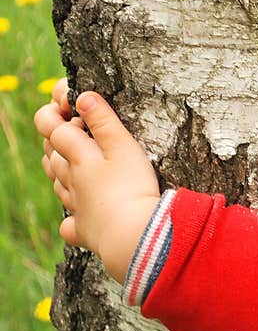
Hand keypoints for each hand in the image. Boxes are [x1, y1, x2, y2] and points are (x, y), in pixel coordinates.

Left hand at [34, 79, 160, 283]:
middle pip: (52, 156)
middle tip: (70, 128)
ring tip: (72, 165)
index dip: (53, 113)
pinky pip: (71, 224)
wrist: (132, 235)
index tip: (63, 102)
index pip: (55, 129)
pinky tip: (79, 216)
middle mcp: (71, 181)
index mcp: (79, 157)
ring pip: (58, 185)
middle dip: (55, 140)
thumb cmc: (131, 187)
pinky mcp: (85, 231)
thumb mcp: (123, 146)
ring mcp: (77, 207)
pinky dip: (72, 217)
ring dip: (59, 171)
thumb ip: (103, 120)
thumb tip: (83, 96)